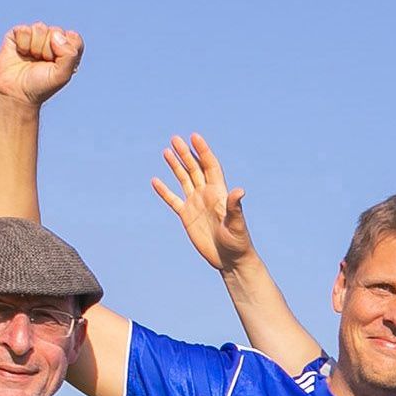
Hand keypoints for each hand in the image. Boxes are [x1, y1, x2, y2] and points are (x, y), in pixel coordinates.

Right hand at [0, 23, 82, 104]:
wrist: (17, 92)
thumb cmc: (41, 85)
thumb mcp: (62, 75)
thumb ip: (69, 55)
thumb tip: (56, 35)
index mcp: (66, 49)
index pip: (74, 38)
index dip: (66, 50)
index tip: (57, 64)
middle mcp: (51, 40)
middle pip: (56, 31)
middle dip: (49, 51)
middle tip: (42, 63)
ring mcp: (35, 35)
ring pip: (40, 28)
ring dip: (36, 47)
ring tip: (32, 58)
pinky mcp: (18, 34)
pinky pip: (24, 30)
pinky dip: (23, 44)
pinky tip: (22, 52)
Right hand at [152, 134, 254, 274]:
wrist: (229, 259)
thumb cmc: (238, 242)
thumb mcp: (237, 224)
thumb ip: (235, 207)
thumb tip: (239, 191)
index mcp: (219, 192)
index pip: (210, 166)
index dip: (203, 151)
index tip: (195, 136)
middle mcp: (207, 194)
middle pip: (195, 168)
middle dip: (186, 153)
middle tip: (175, 138)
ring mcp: (196, 204)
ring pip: (184, 179)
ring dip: (176, 165)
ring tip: (166, 151)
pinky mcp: (186, 216)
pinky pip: (173, 200)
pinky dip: (164, 191)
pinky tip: (155, 181)